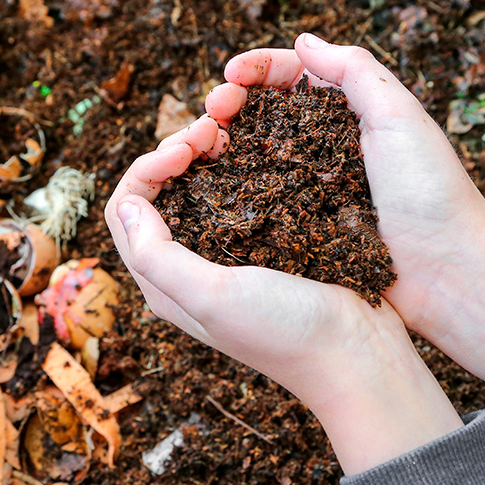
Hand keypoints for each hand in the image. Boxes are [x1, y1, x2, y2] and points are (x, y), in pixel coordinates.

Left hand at [104, 117, 462, 473]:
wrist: (358, 355)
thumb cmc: (284, 332)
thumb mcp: (212, 297)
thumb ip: (158, 256)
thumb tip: (126, 204)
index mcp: (164, 283)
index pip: (127, 209)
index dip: (147, 168)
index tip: (185, 149)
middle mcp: (190, 266)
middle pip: (159, 192)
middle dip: (175, 151)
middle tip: (211, 129)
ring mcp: (230, 252)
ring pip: (198, 186)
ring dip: (206, 152)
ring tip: (231, 130)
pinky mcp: (268, 241)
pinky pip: (240, 191)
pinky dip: (240, 163)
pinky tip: (260, 147)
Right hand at [206, 34, 484, 408]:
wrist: (448, 275)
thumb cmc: (431, 193)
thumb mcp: (400, 116)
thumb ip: (355, 71)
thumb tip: (303, 40)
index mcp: (352, 112)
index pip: (294, 74)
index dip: (257, 69)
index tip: (230, 74)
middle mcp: (327, 145)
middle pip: (265, 111)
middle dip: (231, 101)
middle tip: (212, 110)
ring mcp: (311, 186)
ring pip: (254, 152)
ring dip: (223, 141)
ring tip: (202, 143)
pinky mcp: (302, 226)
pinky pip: (259, 198)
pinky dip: (232, 185)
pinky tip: (212, 183)